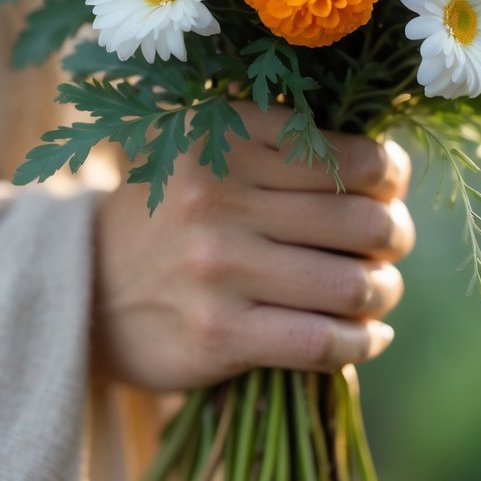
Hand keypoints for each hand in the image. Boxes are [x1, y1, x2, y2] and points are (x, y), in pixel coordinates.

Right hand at [92, 102, 414, 390]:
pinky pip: (323, 341)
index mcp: (226, 138)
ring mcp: (219, 267)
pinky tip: (367, 336)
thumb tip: (388, 165)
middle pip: (363, 223)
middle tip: (391, 243)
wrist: (86, 285)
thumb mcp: (208, 148)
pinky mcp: (219, 333)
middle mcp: (220, 196)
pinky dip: (362, 342)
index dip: (389, 175)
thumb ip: (280, 140)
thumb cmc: (172, 212)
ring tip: (378, 290)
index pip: (351, 157)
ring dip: (383, 292)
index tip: (388, 188)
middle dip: (395, 236)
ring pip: (352, 285)